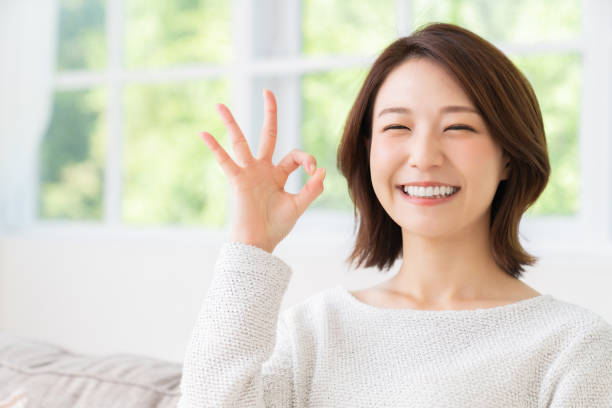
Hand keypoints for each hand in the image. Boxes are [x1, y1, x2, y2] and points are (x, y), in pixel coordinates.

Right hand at [200, 89, 325, 252]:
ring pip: (240, 142)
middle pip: (267, 134)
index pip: (295, 156)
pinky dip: (214, 147)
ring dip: (231, 123)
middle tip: (268, 91)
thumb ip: (312, 189)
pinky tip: (203, 133)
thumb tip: (322, 171)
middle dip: (270, 114)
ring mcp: (249, 172)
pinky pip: (224, 160)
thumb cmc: (277, 226)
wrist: (259, 242)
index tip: (313, 171)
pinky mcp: (237, 180)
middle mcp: (263, 169)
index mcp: (279, 174)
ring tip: (220, 105)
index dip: (307, 159)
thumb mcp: (299, 206)